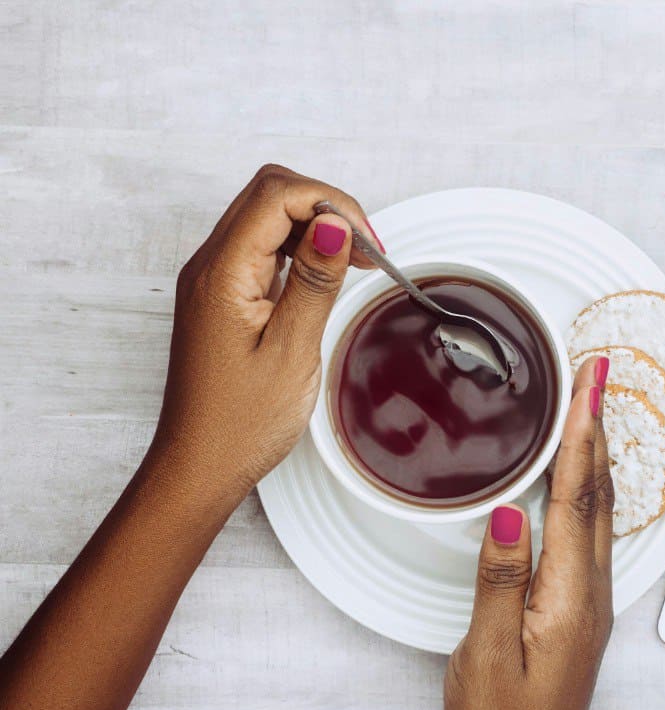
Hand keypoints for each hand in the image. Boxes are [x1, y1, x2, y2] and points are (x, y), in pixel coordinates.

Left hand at [150, 163, 379, 499]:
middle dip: (327, 207)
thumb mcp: (292, 350)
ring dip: (317, 227)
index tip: (370, 244)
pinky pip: (263, 249)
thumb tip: (336, 225)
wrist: (200, 465)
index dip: (333, 205)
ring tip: (358, 263)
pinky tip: (328, 277)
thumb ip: (314, 281)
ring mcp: (215, 280)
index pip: (277, 195)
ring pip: (267, 217)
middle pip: (270, 194)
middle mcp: (210, 266)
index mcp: (222, 274)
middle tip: (369, 249)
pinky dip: (302, 250)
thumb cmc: (240, 423)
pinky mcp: (225, 296)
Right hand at [445, 357, 614, 709]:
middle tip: (596, 374)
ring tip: (590, 413)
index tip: (589, 380)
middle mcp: (591, 595)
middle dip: (597, 429)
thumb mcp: (486, 656)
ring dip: (595, 458)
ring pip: (599, 515)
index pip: (576, 497)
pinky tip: (577, 488)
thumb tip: (509, 512)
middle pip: (599, 495)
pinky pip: (590, 538)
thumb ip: (499, 580)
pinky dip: (586, 495)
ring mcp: (590, 605)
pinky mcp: (580, 615)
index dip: (581, 432)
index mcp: (568, 597)